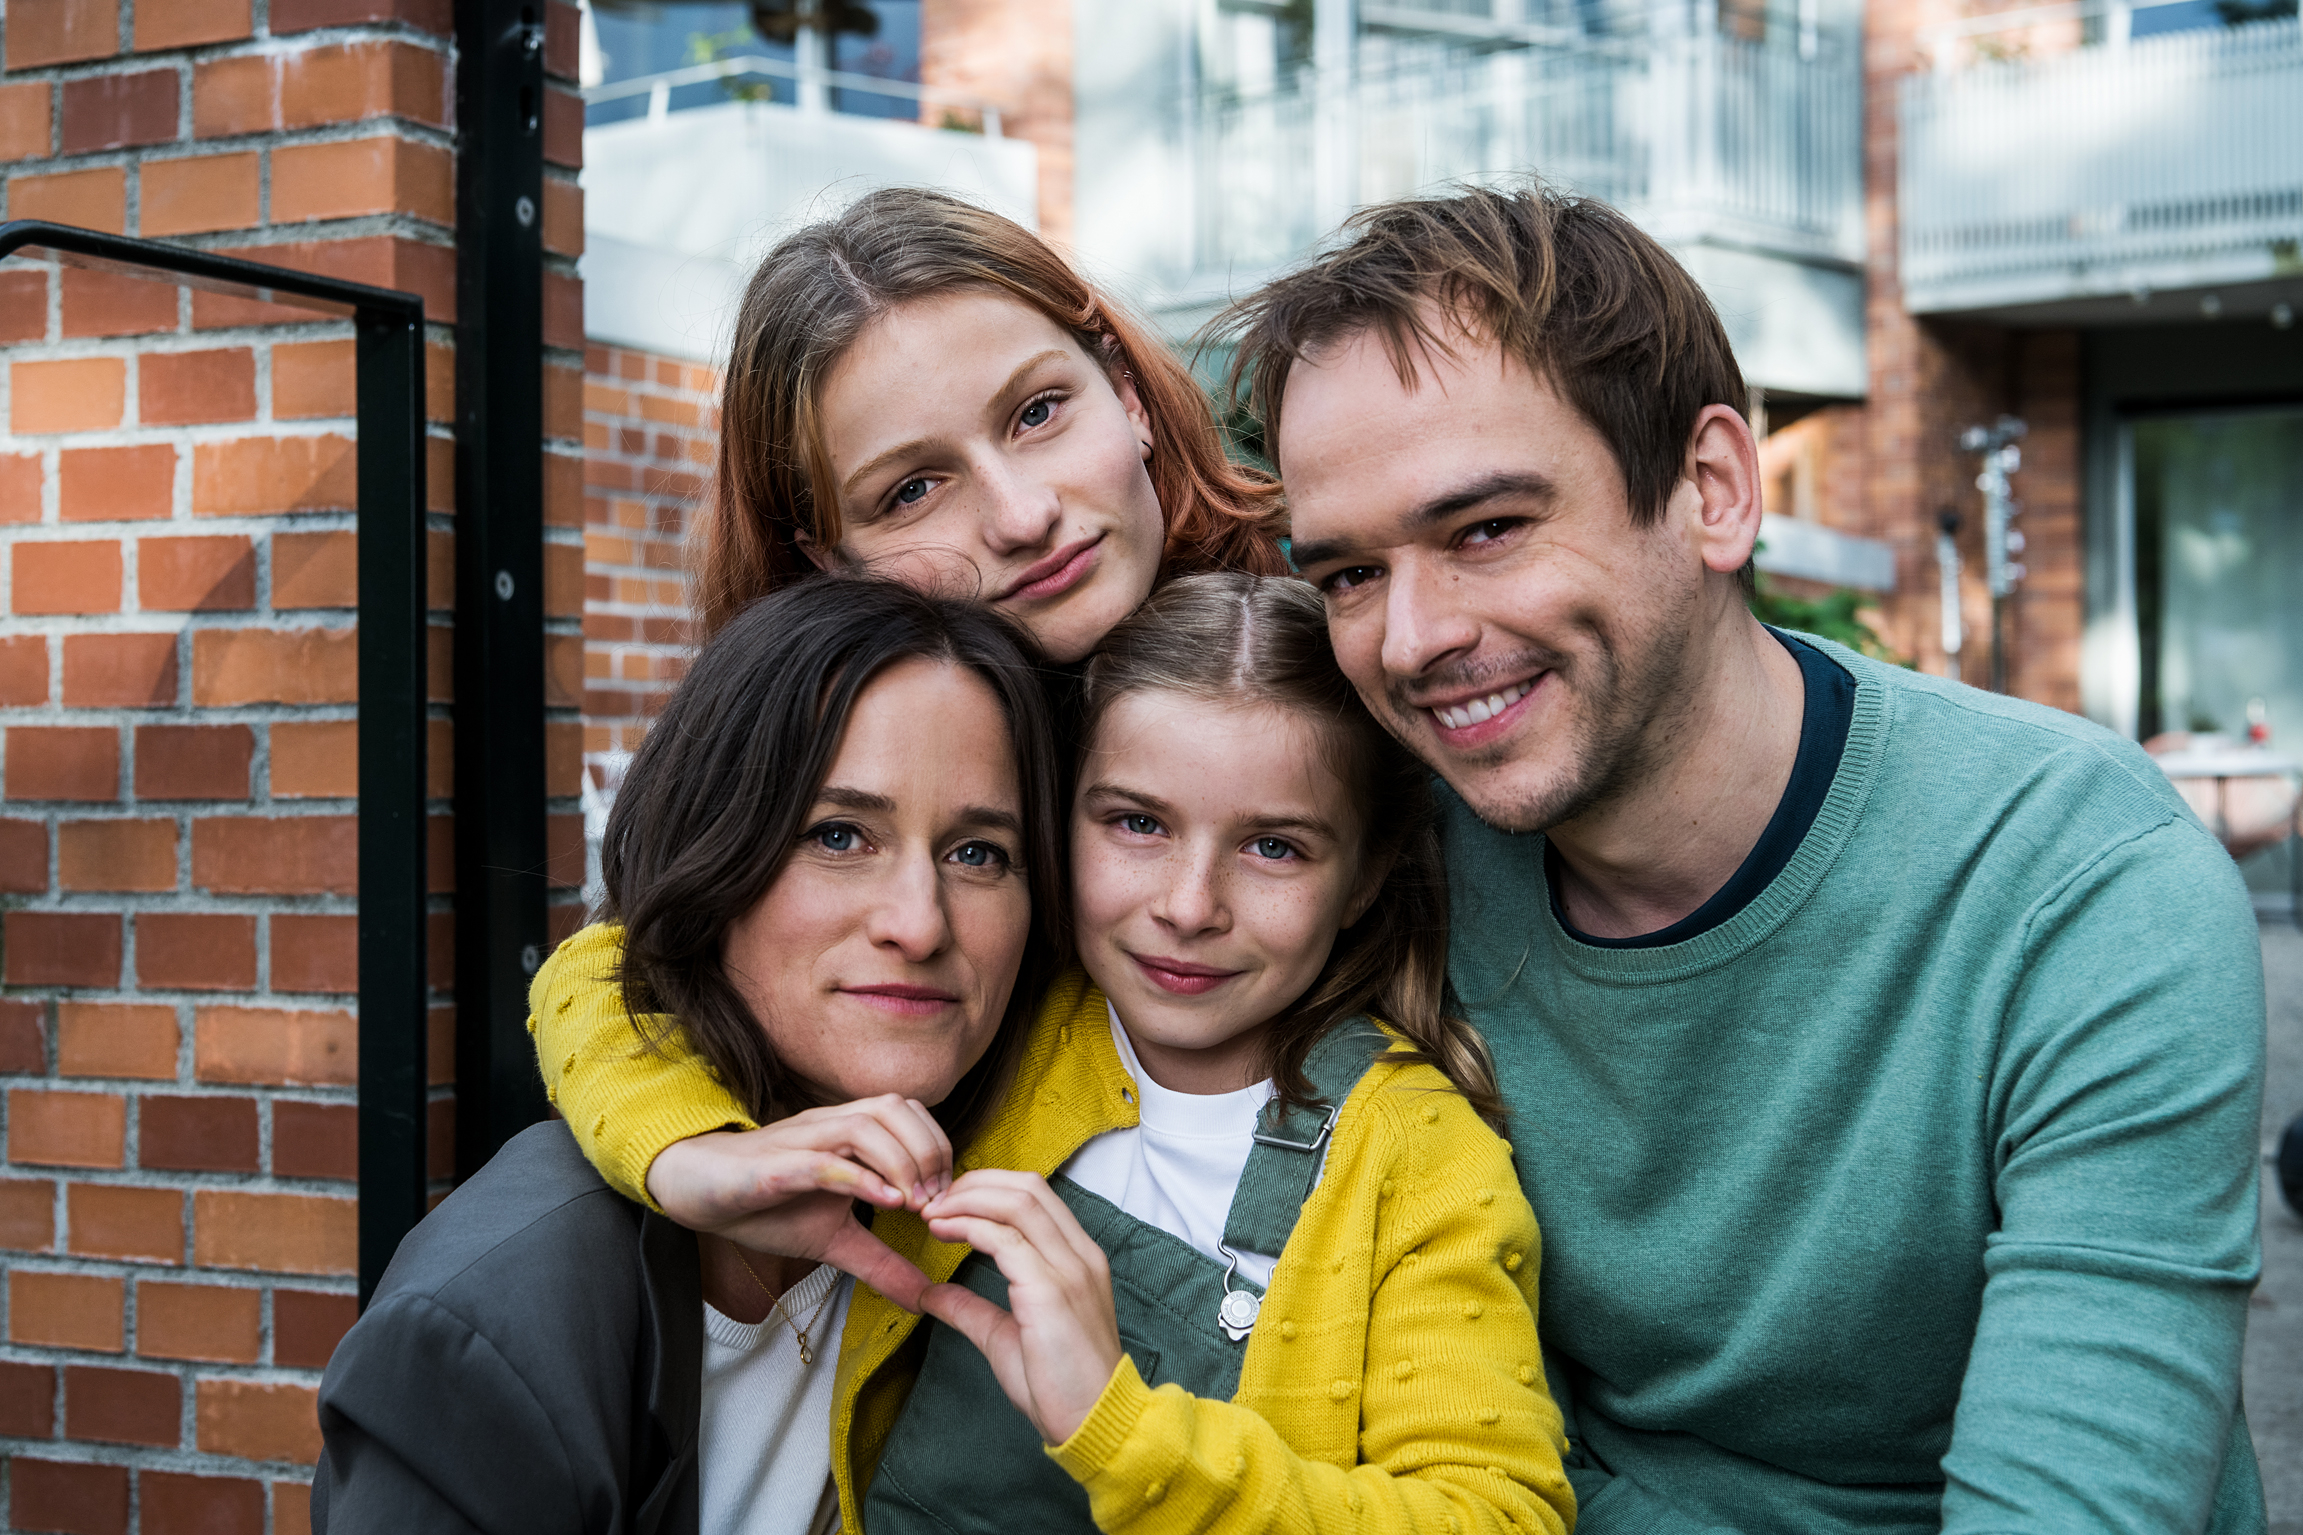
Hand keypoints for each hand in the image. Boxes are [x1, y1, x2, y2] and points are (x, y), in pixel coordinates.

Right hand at [644, 1095, 954, 1310]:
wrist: (701, 1194)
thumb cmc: (769, 1206)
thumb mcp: (834, 1240)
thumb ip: (881, 1262)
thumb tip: (924, 1300)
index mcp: (850, 1133)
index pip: (911, 1113)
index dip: (938, 1148)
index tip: (947, 1197)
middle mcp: (830, 1126)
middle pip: (896, 1107)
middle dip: (928, 1151)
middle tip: (936, 1202)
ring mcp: (803, 1143)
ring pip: (865, 1124)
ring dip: (901, 1161)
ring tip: (915, 1204)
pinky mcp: (776, 1167)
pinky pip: (823, 1161)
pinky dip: (859, 1177)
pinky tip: (886, 1203)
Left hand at [917, 1171, 1123, 1444]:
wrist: (1094, 1421)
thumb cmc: (1059, 1386)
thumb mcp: (1004, 1338)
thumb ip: (970, 1309)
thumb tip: (930, 1293)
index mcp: (1078, 1259)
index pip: (1036, 1195)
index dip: (988, 1188)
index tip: (949, 1204)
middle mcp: (1080, 1254)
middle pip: (1027, 1186)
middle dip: (975, 1184)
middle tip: (934, 1201)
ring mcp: (1069, 1269)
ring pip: (1018, 1202)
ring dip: (968, 1199)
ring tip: (933, 1213)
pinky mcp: (1051, 1289)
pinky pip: (1006, 1239)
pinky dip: (969, 1226)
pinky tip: (943, 1231)